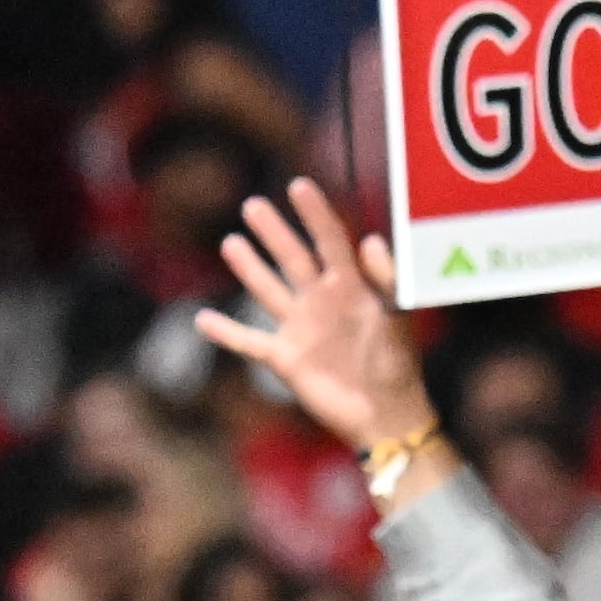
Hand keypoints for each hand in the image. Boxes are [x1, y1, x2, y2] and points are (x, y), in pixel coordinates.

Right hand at [194, 177, 433, 454]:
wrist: (386, 415)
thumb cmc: (398, 366)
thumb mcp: (398, 317)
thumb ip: (385, 278)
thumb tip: (369, 239)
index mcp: (350, 288)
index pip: (329, 241)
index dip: (315, 214)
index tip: (299, 186)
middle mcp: (321, 303)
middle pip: (292, 258)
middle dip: (273, 232)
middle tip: (254, 205)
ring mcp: (300, 329)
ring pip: (268, 290)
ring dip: (250, 268)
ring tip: (231, 242)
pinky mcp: (285, 358)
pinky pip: (249, 343)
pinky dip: (225, 333)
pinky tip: (202, 319)